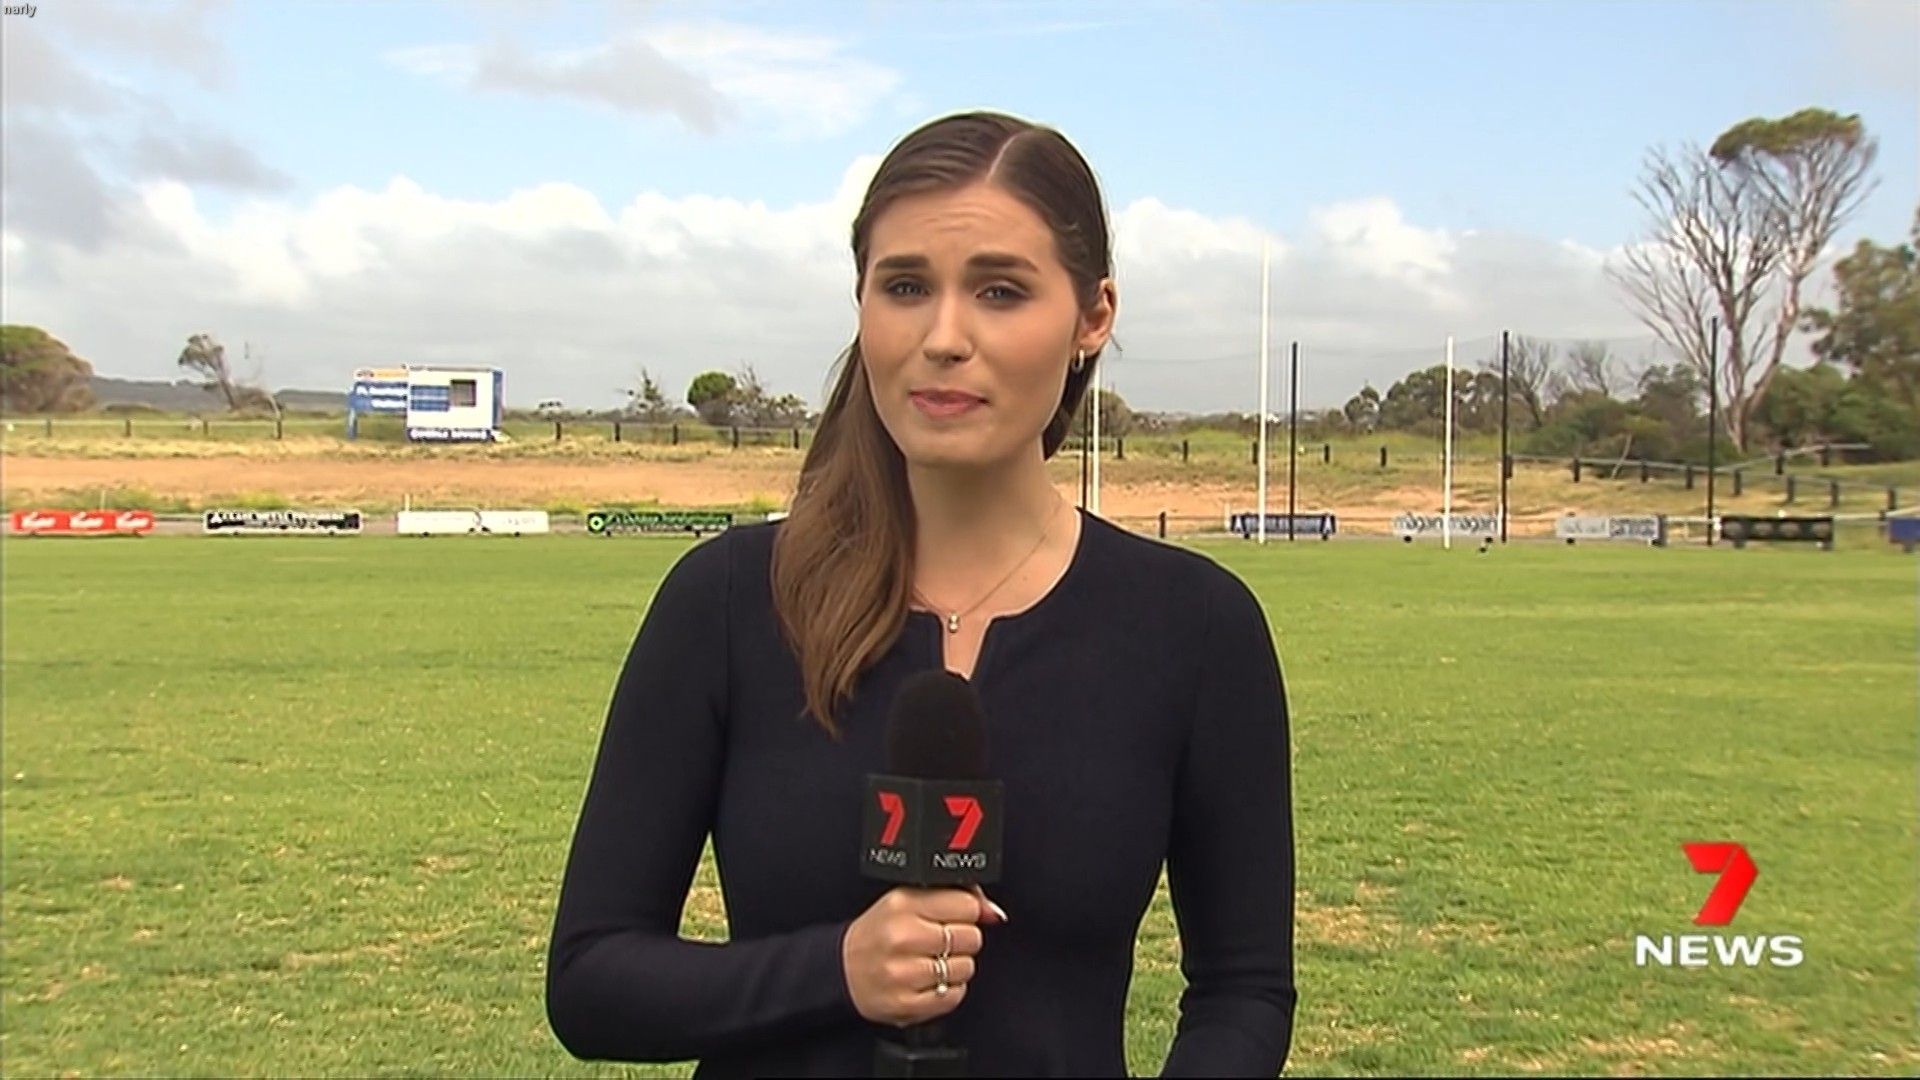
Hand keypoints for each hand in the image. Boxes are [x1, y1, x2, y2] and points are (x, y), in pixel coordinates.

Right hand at [841, 885, 1006, 1025]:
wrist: (841, 969)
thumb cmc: (878, 933)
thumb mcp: (907, 901)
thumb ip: (953, 898)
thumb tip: (994, 912)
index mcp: (903, 904)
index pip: (966, 904)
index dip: (967, 912)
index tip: (955, 918)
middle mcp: (902, 937)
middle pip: (971, 937)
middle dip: (962, 940)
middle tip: (941, 942)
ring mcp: (903, 973)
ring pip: (966, 968)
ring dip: (956, 967)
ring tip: (933, 963)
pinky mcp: (906, 1003)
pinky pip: (954, 996)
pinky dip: (949, 991)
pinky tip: (930, 982)